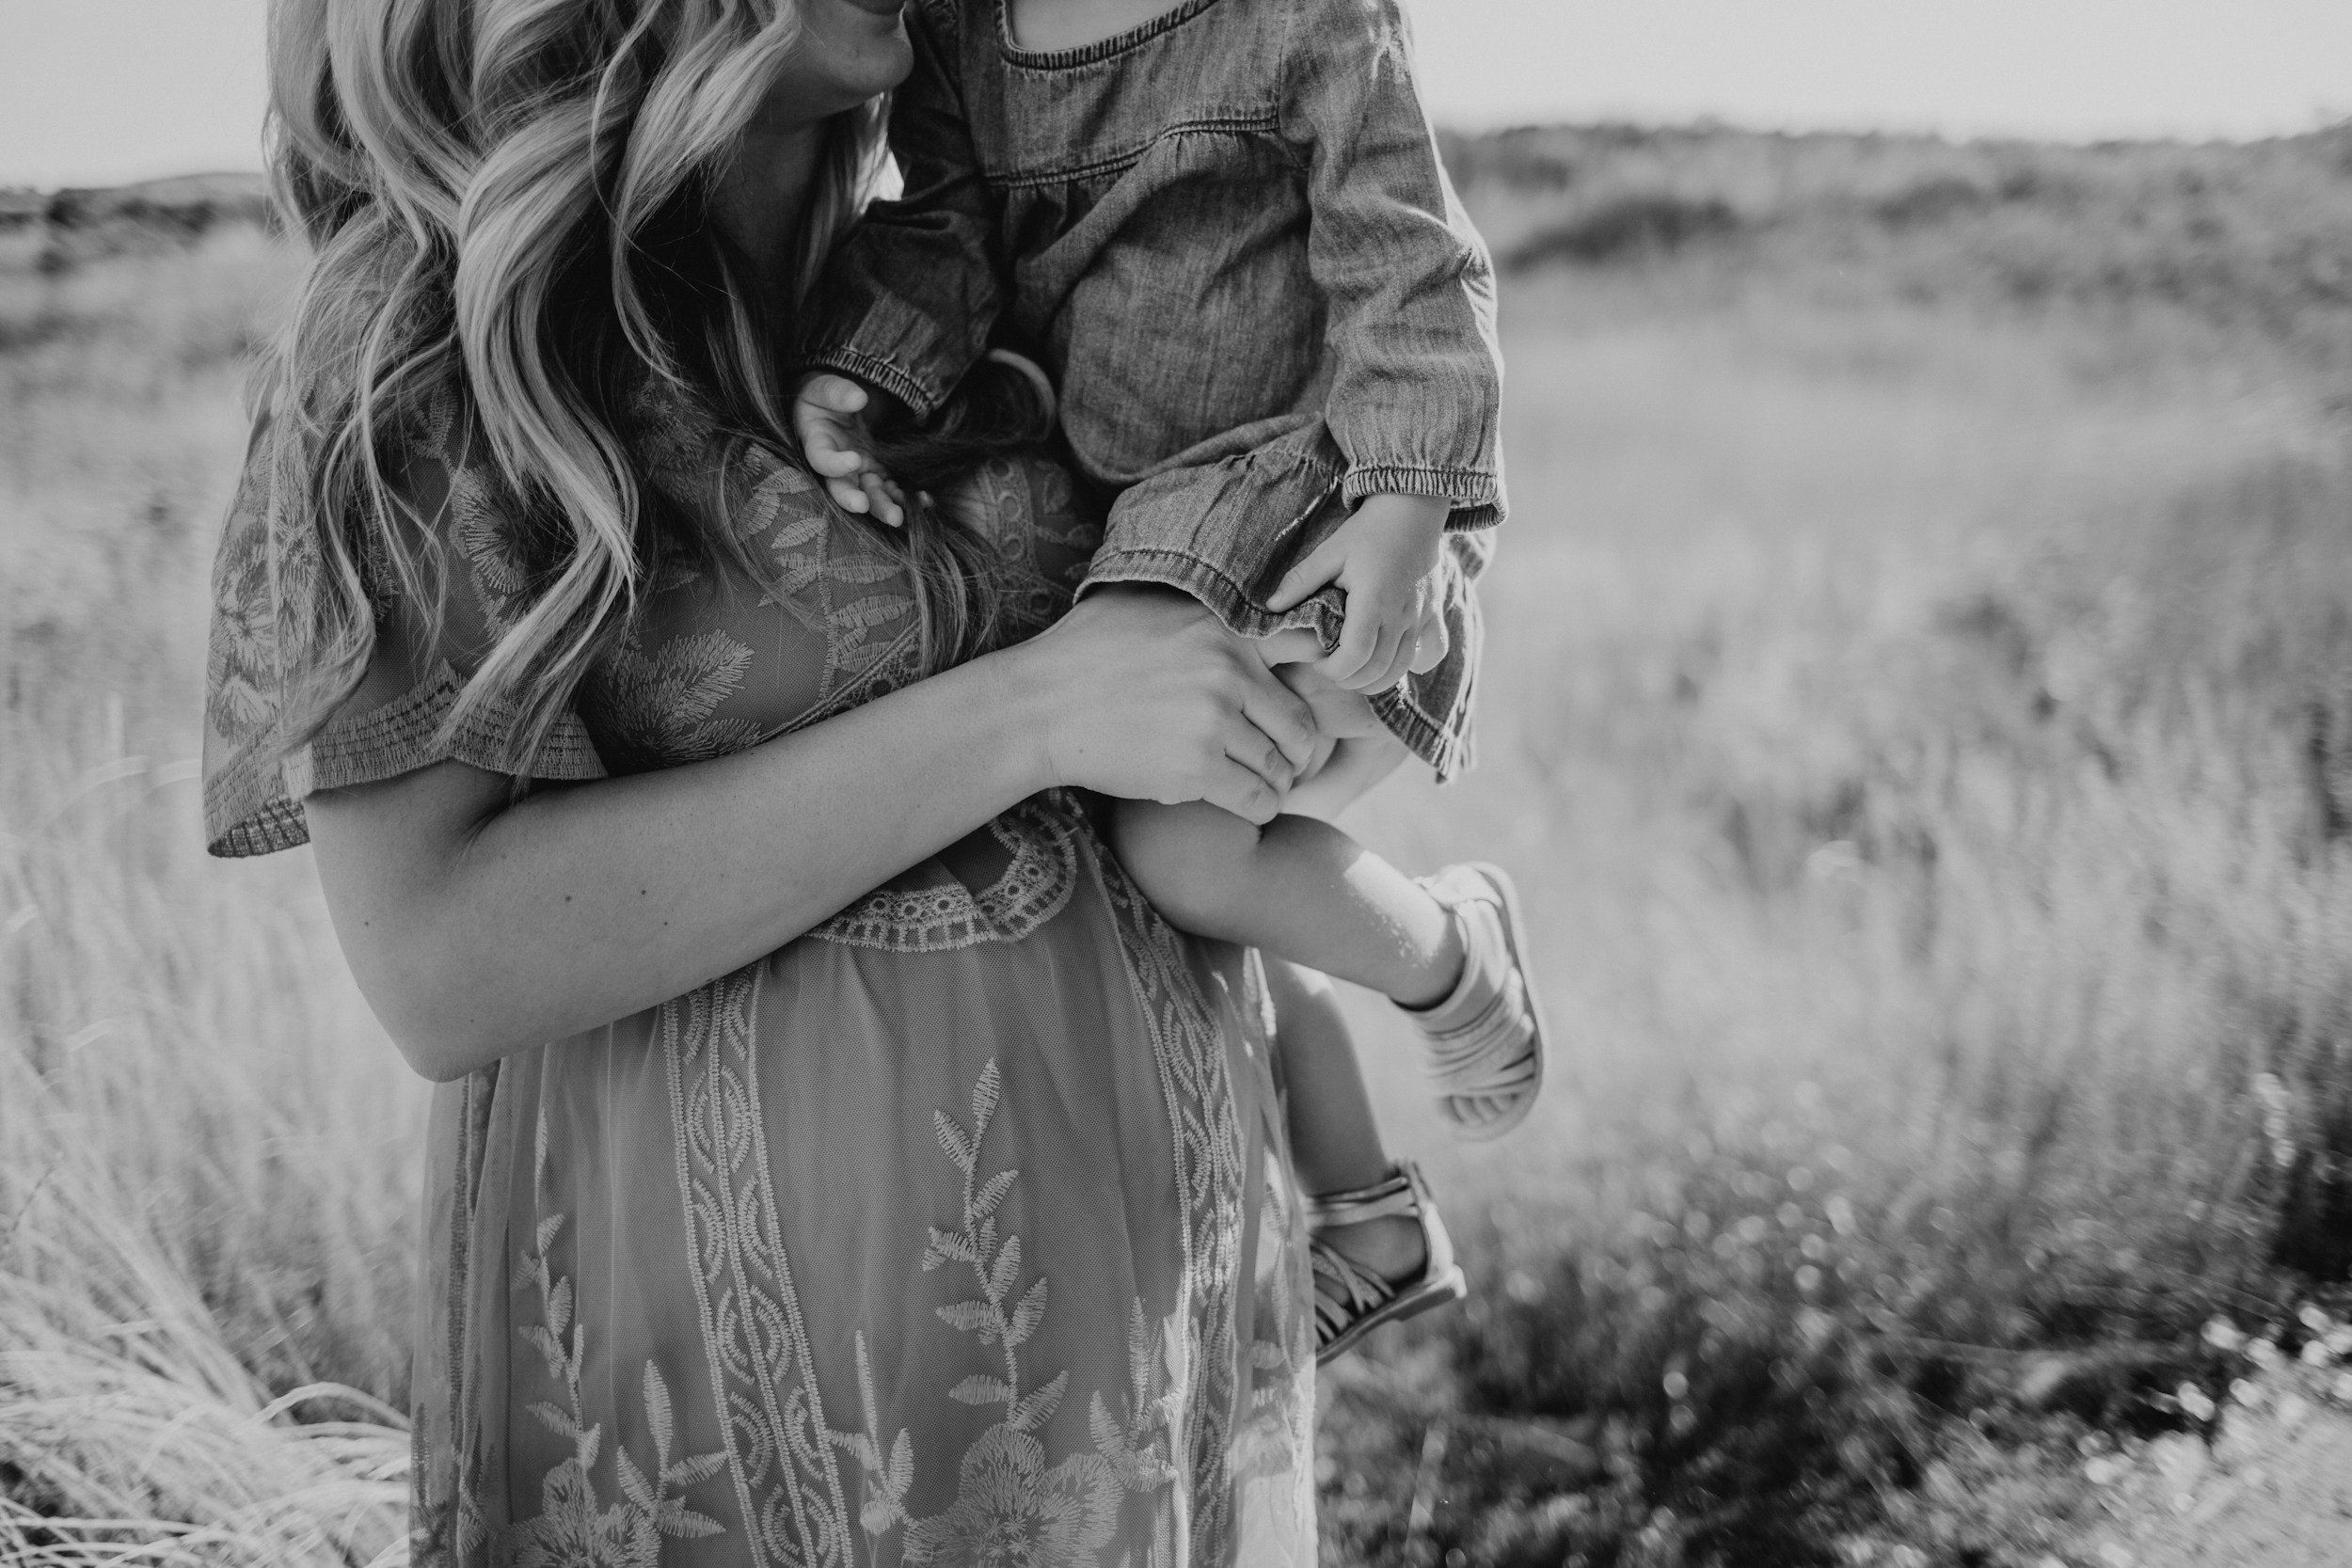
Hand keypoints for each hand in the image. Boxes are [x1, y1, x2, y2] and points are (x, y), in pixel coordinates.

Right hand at [792, 373, 908, 526]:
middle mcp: (838, 466)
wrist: (839, 406)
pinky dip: (906, 497)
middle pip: (843, 488)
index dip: (835, 464)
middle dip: (854, 500)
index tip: (854, 459)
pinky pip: (892, 489)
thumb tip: (859, 398)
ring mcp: (861, 473)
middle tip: (865, 506)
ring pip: (870, 495)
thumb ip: (838, 393)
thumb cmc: (826, 398)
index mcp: (819, 444)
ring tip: (898, 517)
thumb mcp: (825, 388)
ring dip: (883, 507)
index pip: (822, 459)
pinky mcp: (880, 473)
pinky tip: (924, 500)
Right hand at [1011, 587, 1323, 824]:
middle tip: (1283, 763)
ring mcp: (1214, 721)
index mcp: (1224, 630)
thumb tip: (1242, 601)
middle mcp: (1228, 671)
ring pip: (1279, 767)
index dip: (1321, 683)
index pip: (1310, 651)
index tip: (1303, 706)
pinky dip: (1259, 807)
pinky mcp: (1196, 768)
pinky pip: (1256, 799)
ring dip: (1277, 784)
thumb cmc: (1083, 653)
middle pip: (1300, 725)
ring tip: (1263, 786)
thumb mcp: (1147, 605)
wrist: (1038, 707)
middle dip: (1296, 751)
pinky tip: (1246, 804)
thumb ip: (1201, 609)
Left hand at [1265, 494, 1450, 691]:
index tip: (1317, 662)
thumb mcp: (1330, 552)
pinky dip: (1412, 666)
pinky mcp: (1434, 614)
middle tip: (1330, 669)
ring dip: (1375, 680)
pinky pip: (1431, 653)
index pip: (1355, 656)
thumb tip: (1271, 607)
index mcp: (1374, 601)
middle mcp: (1402, 615)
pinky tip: (1393, 659)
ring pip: (1402, 668)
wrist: (1413, 509)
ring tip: (1353, 671)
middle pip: (1378, 670)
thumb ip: (1301, 581)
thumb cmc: (1368, 530)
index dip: (1333, 670)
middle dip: (1349, 680)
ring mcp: (1421, 617)